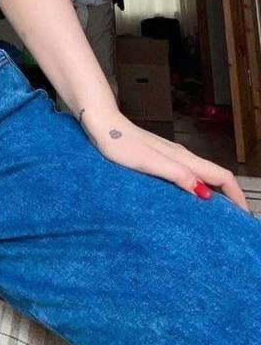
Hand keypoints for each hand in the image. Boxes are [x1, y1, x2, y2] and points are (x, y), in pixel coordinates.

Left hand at [85, 114, 251, 212]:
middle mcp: (181, 156)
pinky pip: (185, 175)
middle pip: (215, 176)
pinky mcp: (158, 158)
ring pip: (201, 176)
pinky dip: (195, 188)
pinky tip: (186, 199)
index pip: (222, 176)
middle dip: (229, 197)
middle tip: (233, 220)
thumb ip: (177, 175)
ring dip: (213, 193)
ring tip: (215, 215)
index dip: (237, 195)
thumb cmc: (120, 144)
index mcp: (183, 158)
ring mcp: (170, 157)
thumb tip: (204, 192)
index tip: (244, 216)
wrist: (101, 124)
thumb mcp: (149, 162)